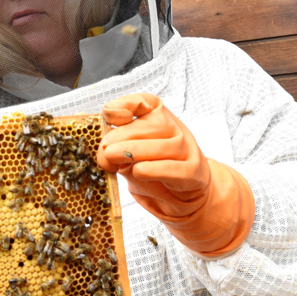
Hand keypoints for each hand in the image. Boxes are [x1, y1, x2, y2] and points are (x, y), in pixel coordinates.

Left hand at [97, 93, 253, 255]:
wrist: (181, 194)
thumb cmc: (152, 168)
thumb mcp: (130, 154)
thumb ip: (117, 146)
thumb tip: (104, 150)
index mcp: (157, 115)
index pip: (141, 101)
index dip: (122, 106)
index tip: (109, 117)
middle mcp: (174, 127)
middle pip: (146, 127)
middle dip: (119, 139)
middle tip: (104, 154)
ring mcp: (186, 148)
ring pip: (159, 146)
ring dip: (132, 152)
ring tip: (113, 161)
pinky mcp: (193, 171)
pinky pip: (171, 168)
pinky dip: (153, 169)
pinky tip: (139, 171)